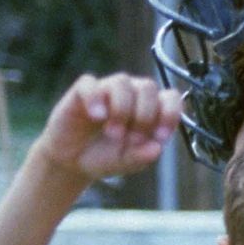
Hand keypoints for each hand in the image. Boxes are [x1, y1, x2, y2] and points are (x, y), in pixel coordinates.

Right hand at [32, 74, 180, 181]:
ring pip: (122, 82)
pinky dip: (94, 98)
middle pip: (148, 87)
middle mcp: (132, 93)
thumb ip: (142, 156)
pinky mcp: (82, 92)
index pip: (170, 98)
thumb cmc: (106, 156)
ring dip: (121, 109)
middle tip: (132, 140)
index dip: (170, 114)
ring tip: (113, 134)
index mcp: (151, 108)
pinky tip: (96, 117)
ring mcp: (107, 90)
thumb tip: (157, 148)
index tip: (160, 137)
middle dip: (144, 115)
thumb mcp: (126, 162)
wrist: (73, 161)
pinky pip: (89, 84)